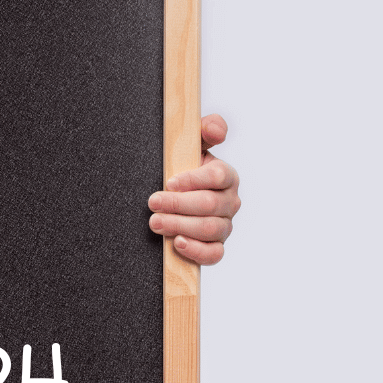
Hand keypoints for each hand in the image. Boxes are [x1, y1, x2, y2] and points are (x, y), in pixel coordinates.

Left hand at [149, 114, 239, 265]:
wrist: (174, 198)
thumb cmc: (183, 169)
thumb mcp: (191, 146)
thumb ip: (204, 130)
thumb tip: (214, 128)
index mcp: (226, 176)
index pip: (218, 176)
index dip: (194, 180)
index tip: (169, 181)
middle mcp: (229, 201)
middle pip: (209, 205)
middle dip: (178, 204)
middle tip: (153, 203)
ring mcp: (225, 225)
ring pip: (210, 229)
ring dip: (180, 226)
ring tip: (155, 222)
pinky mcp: (216, 246)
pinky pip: (214, 254)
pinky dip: (196, 251)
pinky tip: (177, 243)